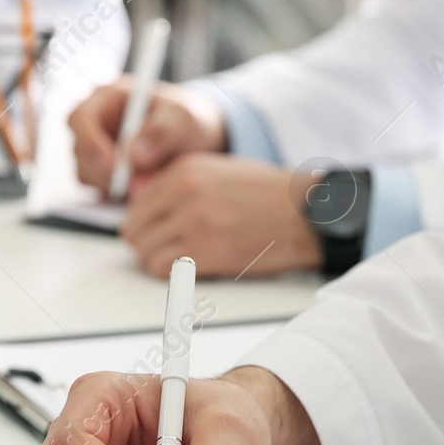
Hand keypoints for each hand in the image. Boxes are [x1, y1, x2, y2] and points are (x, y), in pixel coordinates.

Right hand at [69, 78, 227, 194]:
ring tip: (153, 182)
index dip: (92, 144)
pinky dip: (122, 194)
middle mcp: (93, 124)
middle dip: (108, 173)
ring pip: (88, 176)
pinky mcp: (102, 175)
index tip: (116, 166)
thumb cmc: (186, 119)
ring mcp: (95, 151)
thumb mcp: (181, 119)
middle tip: (140, 186)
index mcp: (104, 97)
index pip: (80, 119)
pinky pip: (101, 191)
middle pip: (81, 153)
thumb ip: (159, 133)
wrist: (194, 139)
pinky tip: (148, 187)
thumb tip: (133, 156)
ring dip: (117, 186)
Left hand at [123, 154, 322, 277]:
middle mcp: (186, 192)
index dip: (145, 225)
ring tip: (183, 261)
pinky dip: (171, 275)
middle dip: (148, 245)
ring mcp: (195, 221)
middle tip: (168, 252)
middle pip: (135, 230)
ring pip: (145, 252)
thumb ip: (181, 185)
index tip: (157, 235)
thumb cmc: (270, 195)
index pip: (137, 204)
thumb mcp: (219, 171)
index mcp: (186, 169)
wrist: (308, 213)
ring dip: (159, 261)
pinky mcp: (207, 251)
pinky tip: (192, 269)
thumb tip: (149, 211)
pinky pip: (163, 269)